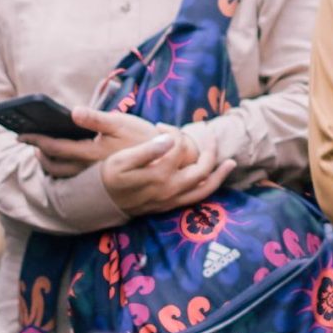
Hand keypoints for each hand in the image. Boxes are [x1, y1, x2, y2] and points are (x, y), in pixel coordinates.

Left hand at [22, 106, 162, 178]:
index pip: (54, 147)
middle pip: (53, 166)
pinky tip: (66, 161)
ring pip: (63, 176)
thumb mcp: (121, 122)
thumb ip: (95, 118)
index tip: (21, 133)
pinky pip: (75, 179)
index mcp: (90, 152)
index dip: (35, 139)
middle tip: (31, 142)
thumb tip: (73, 111)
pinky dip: (64, 171)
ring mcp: (95, 178)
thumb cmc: (143, 138)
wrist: (167, 161)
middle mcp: (89, 169)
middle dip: (39, 154)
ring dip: (49, 164)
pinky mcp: (102, 181)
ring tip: (45, 152)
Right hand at [101, 126, 229, 217]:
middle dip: (209, 152)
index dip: (174, 133)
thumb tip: (170, 139)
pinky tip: (213, 179)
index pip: (179, 148)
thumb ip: (148, 150)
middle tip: (212, 136)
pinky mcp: (169, 207)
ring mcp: (171, 200)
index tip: (163, 125)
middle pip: (201, 170)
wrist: (101, 202)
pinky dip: (208, 188)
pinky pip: (195, 199)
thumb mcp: (122, 160)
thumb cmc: (110, 176)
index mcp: (159, 175)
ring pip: (203, 190)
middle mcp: (170, 190)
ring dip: (219, 176)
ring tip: (231, 163)